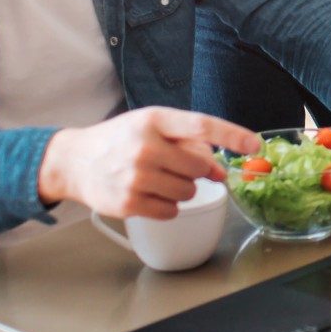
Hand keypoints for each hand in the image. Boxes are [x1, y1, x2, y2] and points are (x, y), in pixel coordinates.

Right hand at [38, 108, 259, 220]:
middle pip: (199, 167)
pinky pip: (171, 211)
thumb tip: (221, 171)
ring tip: (157, 178)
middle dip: (197, 170)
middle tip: (176, 165)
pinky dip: (167, 205)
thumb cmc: (120, 140)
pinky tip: (148, 193)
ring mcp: (136, 177)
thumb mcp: (152, 127)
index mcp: (154, 120)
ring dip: (182, 189)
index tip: (255, 145)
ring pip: (188, 192)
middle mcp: (145, 146)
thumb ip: (188, 143)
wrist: (75, 161)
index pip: (202, 125)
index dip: (232, 136)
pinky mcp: (129, 203)